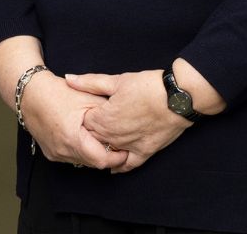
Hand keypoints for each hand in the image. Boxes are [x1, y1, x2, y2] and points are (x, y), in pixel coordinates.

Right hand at [22, 73, 128, 170]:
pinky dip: (81, 151)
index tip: (126, 150)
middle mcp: (62, 151)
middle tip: (117, 143)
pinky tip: (85, 138)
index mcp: (73, 139)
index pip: (102, 160)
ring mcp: (55, 154)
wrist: (30, 92)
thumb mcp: (89, 99)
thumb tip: (124, 128)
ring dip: (93, 153)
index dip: (117, 158)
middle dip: (107, 155)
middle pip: (93, 163)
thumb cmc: (58, 93)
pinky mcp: (50, 153)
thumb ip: (108, 116)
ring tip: (101, 138)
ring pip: (82, 161)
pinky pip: (72, 157)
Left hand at [65, 71, 189, 172]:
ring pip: (107, 152)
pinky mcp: (144, 152)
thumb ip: (90, 83)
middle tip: (87, 128)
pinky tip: (114, 166)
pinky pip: (128, 165)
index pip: (82, 124)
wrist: (177, 98)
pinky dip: (120, 166)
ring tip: (99, 142)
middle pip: (93, 139)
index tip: (81, 113)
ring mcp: (129, 146)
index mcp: (103, 118)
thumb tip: (69, 79)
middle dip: (89, 134)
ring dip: (103, 147)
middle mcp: (113, 136)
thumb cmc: (148, 86)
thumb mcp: (117, 81)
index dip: (81, 117)